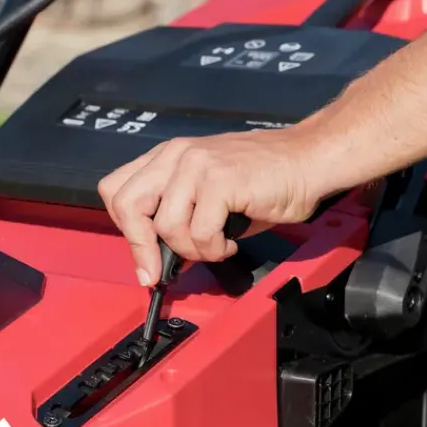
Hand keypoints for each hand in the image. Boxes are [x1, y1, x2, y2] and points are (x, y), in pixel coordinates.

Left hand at [97, 128, 321, 286]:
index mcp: (168, 156)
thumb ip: (179, 218)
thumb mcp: (209, 196)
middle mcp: (176, 155)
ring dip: (192, 250)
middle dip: (141, 247)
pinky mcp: (220, 180)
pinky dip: (215, 249)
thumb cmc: (266, 179)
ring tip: (217, 245)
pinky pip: (200, 233)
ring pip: (166, 227)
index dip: (127, 228)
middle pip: (126, 204)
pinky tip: (231, 241)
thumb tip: (158, 258)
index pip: (117, 189)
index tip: (143, 257)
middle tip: (162, 271)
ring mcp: (197, 164)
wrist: (309, 161)